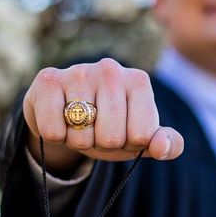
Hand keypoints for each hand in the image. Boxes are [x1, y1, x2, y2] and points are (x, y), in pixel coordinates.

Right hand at [23, 58, 183, 169]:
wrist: (64, 111)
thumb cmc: (109, 124)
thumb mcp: (140, 137)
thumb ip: (166, 144)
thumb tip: (162, 147)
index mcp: (139, 81)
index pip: (142, 136)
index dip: (129, 144)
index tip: (122, 131)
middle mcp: (111, 69)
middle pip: (112, 138)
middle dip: (102, 144)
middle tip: (96, 129)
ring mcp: (79, 72)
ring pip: (82, 137)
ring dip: (78, 141)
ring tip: (78, 124)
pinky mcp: (49, 80)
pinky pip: (54, 131)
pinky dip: (56, 136)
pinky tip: (59, 118)